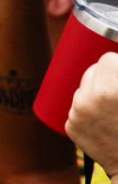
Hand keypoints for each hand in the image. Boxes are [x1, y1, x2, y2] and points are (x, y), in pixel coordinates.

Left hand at [66, 53, 117, 176]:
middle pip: (92, 71)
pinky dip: (88, 109)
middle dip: (106, 77)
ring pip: (82, 88)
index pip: (107, 60)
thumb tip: (113, 56)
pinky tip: (104, 120)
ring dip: (95, 91)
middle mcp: (89, 100)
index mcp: (111, 90)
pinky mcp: (70, 127)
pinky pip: (76, 106)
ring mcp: (76, 114)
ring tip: (113, 106)